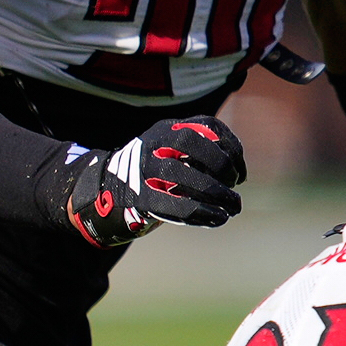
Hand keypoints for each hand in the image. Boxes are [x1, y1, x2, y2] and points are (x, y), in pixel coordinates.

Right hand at [65, 117, 245, 246]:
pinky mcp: (139, 198)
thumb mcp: (173, 153)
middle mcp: (153, 143)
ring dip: (216, 193)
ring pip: (184, 176)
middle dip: (222, 166)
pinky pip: (174, 205)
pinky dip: (201, 213)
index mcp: (167, 129)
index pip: (207, 126)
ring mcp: (142, 170)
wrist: (105, 190)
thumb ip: (201, 156)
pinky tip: (218, 218)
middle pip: (194, 144)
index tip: (240, 172)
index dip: (231, 147)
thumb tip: (237, 173)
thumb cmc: (154, 174)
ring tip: (234, 207)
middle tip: (235, 187)